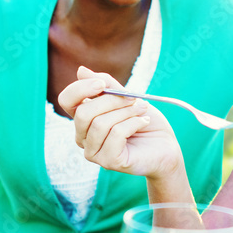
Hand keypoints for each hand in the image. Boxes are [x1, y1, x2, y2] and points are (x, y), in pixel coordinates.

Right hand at [58, 66, 184, 180]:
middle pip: (84, 113)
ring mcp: (94, 152)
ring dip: (126, 112)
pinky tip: (143, 123)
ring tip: (142, 110)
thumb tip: (81, 71)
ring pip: (100, 124)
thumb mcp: (126, 97)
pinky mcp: (109, 161)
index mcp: (84, 119)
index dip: (81, 89)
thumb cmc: (145, 121)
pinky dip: (133, 123)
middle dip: (112, 101)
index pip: (66, 100)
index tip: (103, 84)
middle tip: (133, 98)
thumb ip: (106, 85)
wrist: (166, 145)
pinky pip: (116, 134)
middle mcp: (83, 137)